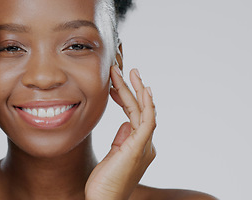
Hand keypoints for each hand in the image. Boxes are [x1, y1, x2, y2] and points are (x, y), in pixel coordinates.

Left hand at [85, 66, 156, 199]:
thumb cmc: (104, 181)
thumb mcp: (113, 155)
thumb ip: (121, 139)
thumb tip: (124, 124)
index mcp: (139, 145)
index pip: (135, 115)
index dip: (127, 98)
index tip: (116, 85)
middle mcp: (146, 144)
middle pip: (141, 110)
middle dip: (133, 88)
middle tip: (125, 70)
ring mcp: (145, 146)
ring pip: (144, 111)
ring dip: (137, 89)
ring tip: (129, 72)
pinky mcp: (139, 148)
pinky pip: (147, 121)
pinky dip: (146, 104)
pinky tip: (142, 89)